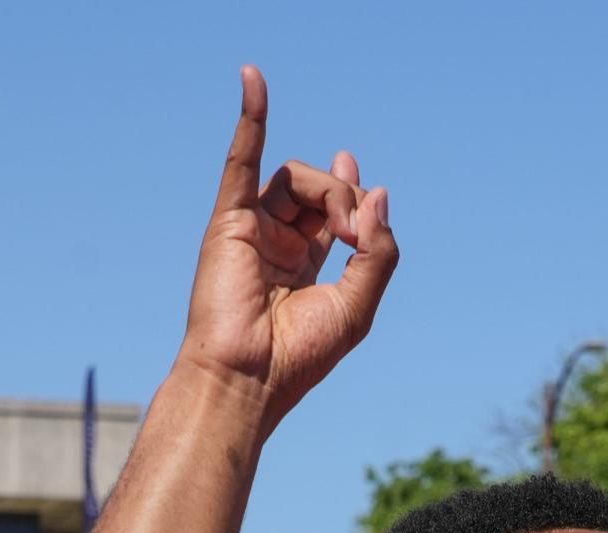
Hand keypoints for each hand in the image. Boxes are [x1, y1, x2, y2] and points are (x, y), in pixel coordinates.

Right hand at [177, 66, 397, 433]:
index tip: (363, 192)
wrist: (249, 378)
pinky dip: (250, 118)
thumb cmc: (298, 357)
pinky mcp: (229, 222)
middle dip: (348, 199)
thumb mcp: (357, 305)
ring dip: (330, 189)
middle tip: (355, 232)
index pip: (334, 212)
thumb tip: (378, 192)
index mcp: (304, 267)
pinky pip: (241, 160)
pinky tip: (253, 79)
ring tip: (342, 227)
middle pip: (321, 191)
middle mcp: (277, 244)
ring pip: (297, 178)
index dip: (353, 192)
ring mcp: (252, 230)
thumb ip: (377, 252)